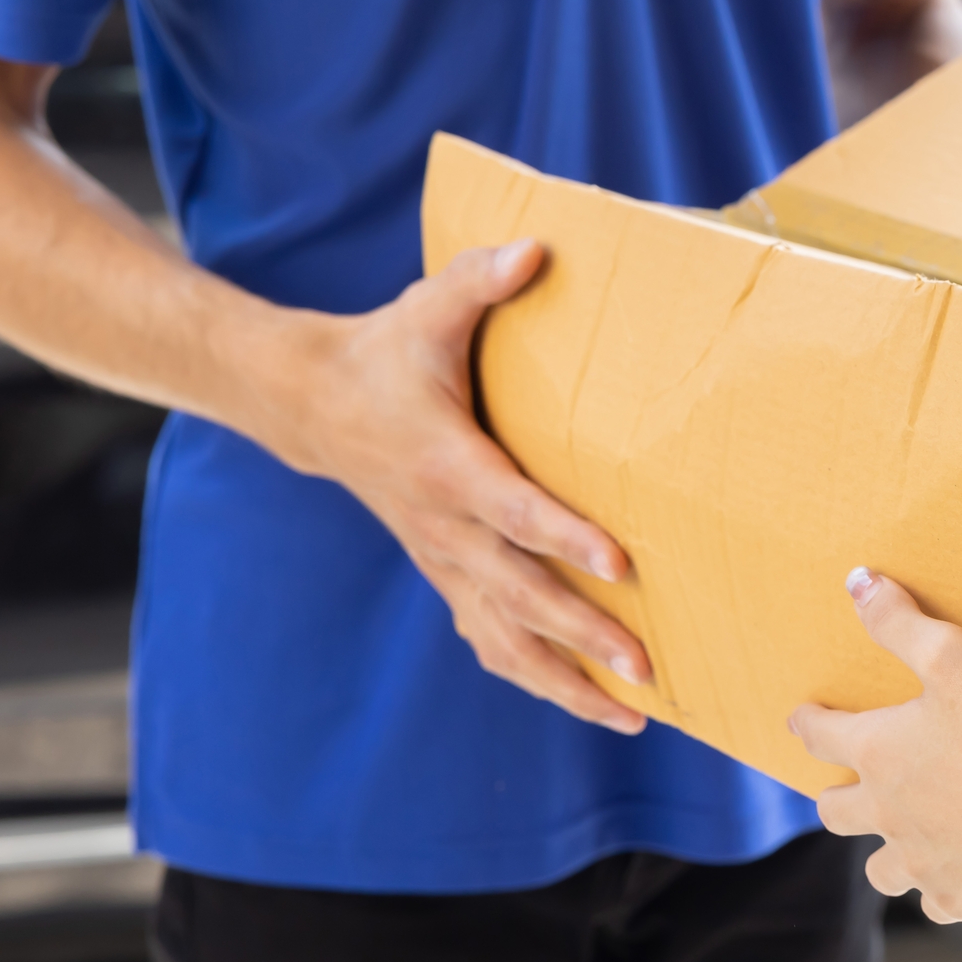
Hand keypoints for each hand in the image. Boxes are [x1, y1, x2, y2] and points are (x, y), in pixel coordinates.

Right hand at [270, 241, 650, 732]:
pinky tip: (587, 704)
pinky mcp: (447, 574)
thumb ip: (482, 280)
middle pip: (519, 594)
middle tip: (648, 666)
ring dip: (568, 682)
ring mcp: (444, 560)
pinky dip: (535, 676)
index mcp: (448, 465)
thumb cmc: (388, 352)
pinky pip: (489, 640)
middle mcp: (446, 527)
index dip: (564, 537)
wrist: (313, 404)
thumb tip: (539, 247)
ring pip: (504, 639)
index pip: (513, 509)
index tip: (622, 563)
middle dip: (584, 633)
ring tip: (637, 714)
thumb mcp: (428, 307)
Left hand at [795, 569, 961, 944]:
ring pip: (878, 867)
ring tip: (902, 835)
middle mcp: (887, 814)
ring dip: (883, 849)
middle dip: (836, 796)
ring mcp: (920, 862)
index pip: (822, 735)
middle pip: (837, 812)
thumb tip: (856, 582)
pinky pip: (934, 899)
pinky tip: (959, 872)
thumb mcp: (961, 660)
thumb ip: (903, 624)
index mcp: (881, 754)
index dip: (808, 722)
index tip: (800, 719)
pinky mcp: (957, 900)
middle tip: (842, 787)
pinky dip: (940, 885)